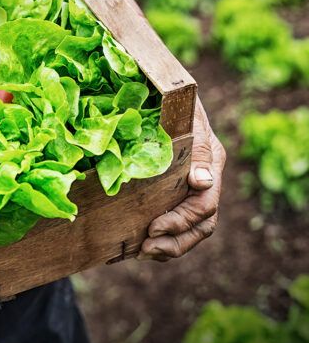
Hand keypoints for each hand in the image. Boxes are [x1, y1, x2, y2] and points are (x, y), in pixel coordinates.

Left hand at [138, 98, 225, 260]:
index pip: (206, 204)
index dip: (182, 221)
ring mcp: (189, 187)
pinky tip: (131, 248)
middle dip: (174, 242)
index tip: (153, 227)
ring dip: (167, 247)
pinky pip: (171, 225)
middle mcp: (203, 179)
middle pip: (201, 225)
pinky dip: (155, 240)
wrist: (159, 89)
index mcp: (210, 160)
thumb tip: (202, 182)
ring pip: (190, 230)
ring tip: (141, 253)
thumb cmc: (172, 99)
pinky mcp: (171, 191)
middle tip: (145, 248)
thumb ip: (194, 148)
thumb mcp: (184, 116)